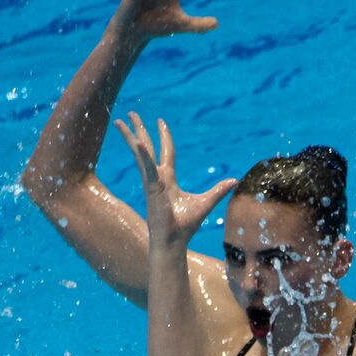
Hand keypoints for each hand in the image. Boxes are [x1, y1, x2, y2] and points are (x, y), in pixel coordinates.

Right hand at [115, 112, 235, 248]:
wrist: (173, 242)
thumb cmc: (185, 227)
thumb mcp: (206, 202)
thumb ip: (219, 190)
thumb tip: (235, 180)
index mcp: (167, 180)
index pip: (165, 152)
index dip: (163, 136)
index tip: (160, 121)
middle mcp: (156, 177)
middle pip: (146, 147)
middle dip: (140, 129)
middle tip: (131, 113)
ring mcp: (151, 182)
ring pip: (140, 153)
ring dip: (131, 136)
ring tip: (120, 120)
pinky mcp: (151, 188)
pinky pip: (146, 167)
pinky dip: (142, 154)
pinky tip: (136, 141)